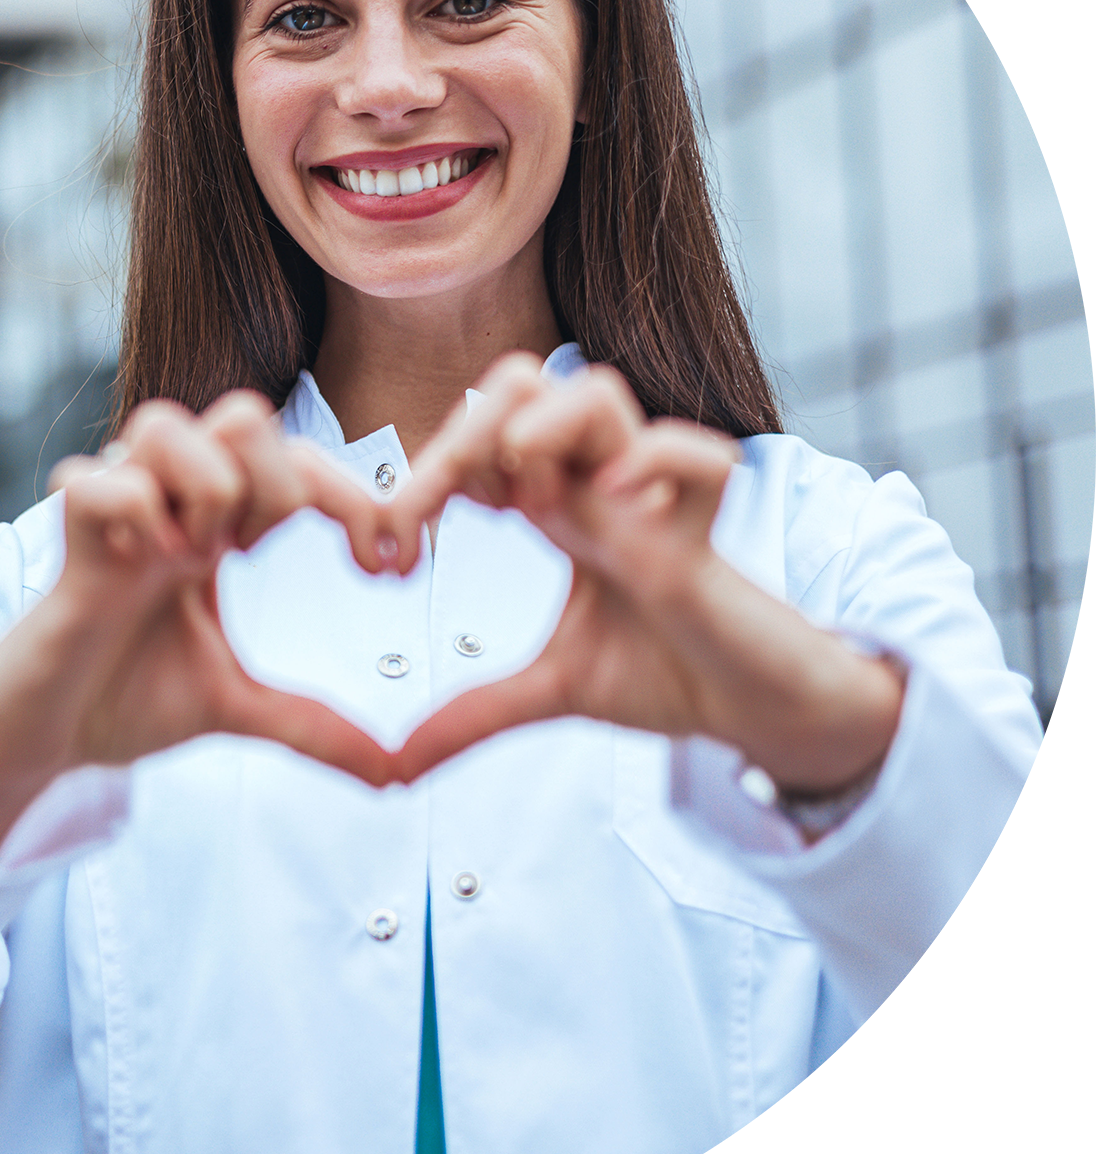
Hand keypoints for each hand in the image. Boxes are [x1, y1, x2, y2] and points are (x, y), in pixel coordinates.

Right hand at [0, 392, 396, 862]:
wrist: (41, 739)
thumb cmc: (123, 700)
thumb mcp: (235, 708)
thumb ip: (313, 726)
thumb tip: (395, 771)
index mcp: (218, 527)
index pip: (301, 462)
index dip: (359, 500)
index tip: (393, 569)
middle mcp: (170, 504)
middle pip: (244, 415)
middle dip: (279, 486)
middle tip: (260, 561)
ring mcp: (117, 514)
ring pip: (167, 423)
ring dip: (204, 490)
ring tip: (195, 561)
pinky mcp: (65, 542)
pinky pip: (97, 480)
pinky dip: (132, 516)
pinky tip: (141, 569)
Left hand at [383, 354, 904, 792]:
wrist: (760, 711)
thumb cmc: (671, 673)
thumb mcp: (554, 692)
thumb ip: (474, 715)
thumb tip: (394, 769)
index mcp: (558, 506)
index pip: (478, 437)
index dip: (426, 470)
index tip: (396, 545)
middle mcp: (597, 488)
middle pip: (522, 384)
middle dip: (465, 433)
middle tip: (441, 513)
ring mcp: (650, 505)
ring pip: (595, 392)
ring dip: (542, 429)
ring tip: (525, 502)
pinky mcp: (703, 544)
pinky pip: (698, 461)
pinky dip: (652, 464)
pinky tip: (612, 507)